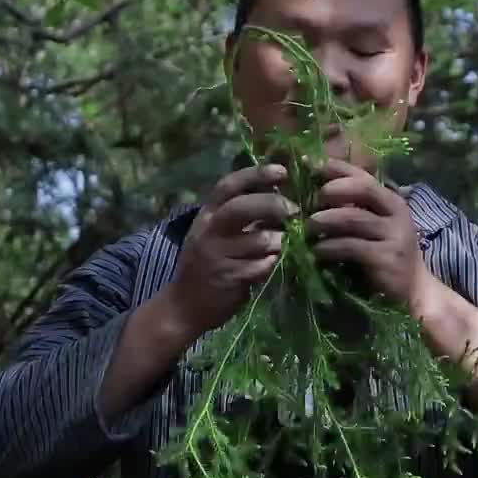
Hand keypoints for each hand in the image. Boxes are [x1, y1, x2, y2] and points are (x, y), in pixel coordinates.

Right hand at [166, 163, 298, 339]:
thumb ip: (240, 219)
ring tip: (279, 246)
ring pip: (259, 240)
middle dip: (273, 205)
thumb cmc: (205, 266)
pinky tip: (268, 266)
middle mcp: (210, 231)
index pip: (229, 186)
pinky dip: (271, 264)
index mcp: (207, 215)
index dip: (256, 175)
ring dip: (277, 241)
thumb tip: (278, 200)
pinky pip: (262, 266)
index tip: (281, 171)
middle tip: (293, 210)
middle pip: (243, 207)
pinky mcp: (230, 278)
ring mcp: (218, 255)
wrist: (184, 305)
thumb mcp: (214, 235)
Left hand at [305, 160, 436, 311]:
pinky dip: (328, 247)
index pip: (365, 176)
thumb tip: (319, 194)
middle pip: (363, 189)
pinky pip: (350, 246)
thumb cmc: (389, 258)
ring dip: (324, 221)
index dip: (337, 168)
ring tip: (307, 228)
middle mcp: (397, 214)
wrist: (414, 292)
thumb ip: (358, 210)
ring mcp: (393, 236)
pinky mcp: (385, 258)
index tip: (311, 164)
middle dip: (333, 190)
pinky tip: (316, 252)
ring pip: (352, 218)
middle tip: (312, 202)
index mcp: (393, 202)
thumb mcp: (378, 228)